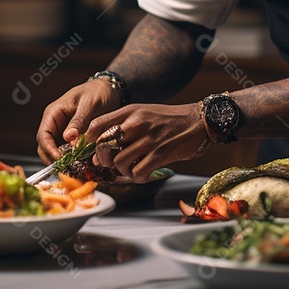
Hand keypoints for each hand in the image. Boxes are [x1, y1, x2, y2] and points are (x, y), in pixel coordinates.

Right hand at [36, 79, 120, 163]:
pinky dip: (73, 160)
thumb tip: (68, 138)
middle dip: (54, 160)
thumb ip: (79, 120)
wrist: (109, 90)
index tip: (59, 160)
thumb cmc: (98, 92)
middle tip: (67, 169)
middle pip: (45, 147)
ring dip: (63, 162)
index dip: (48, 150)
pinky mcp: (73, 138)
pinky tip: (82, 165)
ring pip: (56, 152)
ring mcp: (63, 132)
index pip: (43, 135)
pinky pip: (68, 152)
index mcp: (53, 113)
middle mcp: (55, 124)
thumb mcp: (90, 104)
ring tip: (75, 170)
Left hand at [87, 102, 208, 182]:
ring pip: (119, 162)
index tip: (92, 149)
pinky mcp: (161, 154)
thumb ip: (123, 125)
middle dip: (103, 159)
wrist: (199, 120)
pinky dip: (137, 177)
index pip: (96, 124)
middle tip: (110, 163)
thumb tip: (102, 148)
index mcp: (130, 111)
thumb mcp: (143, 112)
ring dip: (122, 170)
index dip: (89, 140)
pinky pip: (138, 172)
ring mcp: (149, 139)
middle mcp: (136, 123)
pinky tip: (143, 173)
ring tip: (130, 168)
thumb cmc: (169, 119)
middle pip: (104, 144)